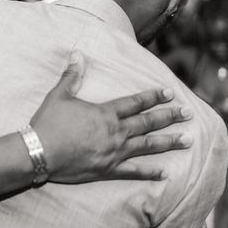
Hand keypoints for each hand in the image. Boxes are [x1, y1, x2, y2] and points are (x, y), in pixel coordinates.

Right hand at [31, 51, 192, 182]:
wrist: (39, 153)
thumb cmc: (48, 124)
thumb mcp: (58, 96)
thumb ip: (71, 76)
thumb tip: (78, 54)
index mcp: (105, 113)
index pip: (135, 103)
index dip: (154, 97)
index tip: (170, 94)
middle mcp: (115, 132)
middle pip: (147, 123)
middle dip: (170, 117)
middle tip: (188, 114)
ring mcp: (114, 152)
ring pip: (147, 146)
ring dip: (169, 142)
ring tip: (188, 140)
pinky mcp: (108, 169)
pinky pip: (134, 171)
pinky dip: (150, 173)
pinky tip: (165, 173)